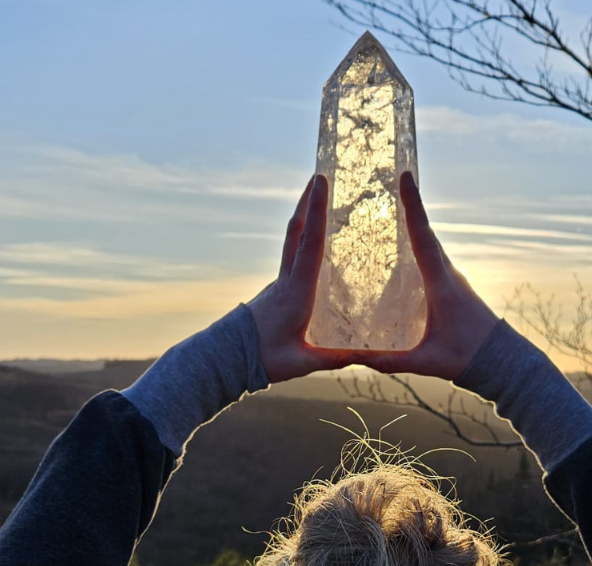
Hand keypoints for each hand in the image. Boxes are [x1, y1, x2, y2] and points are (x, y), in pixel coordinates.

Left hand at [247, 174, 364, 382]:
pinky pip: (293, 259)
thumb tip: (363, 355)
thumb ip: (332, 358)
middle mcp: (286, 281)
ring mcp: (279, 284)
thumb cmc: (264, 359)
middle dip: (307, 203)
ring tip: (318, 200)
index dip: (316, 213)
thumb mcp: (301, 363)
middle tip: (319, 176)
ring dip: (305, 219)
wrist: (227, 357)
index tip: (321, 182)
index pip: (309, 245)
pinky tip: (316, 247)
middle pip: (296, 233)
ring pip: (292, 243)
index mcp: (296, 291)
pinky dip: (304, 242)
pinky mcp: (278, 292)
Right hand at [361, 171, 499, 379]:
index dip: (413, 207)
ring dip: (413, 225)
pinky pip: (432, 258)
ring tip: (388, 209)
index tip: (406, 176)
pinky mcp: (453, 286)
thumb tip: (355, 357)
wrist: (499, 361)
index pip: (424, 239)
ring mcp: (453, 278)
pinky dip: (418, 245)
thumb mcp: (426, 362)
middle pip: (426, 233)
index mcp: (442, 285)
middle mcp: (449, 275)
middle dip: (409, 206)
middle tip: (390, 180)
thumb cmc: (466, 358)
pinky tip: (401, 250)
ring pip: (430, 244)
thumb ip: (390, 362)